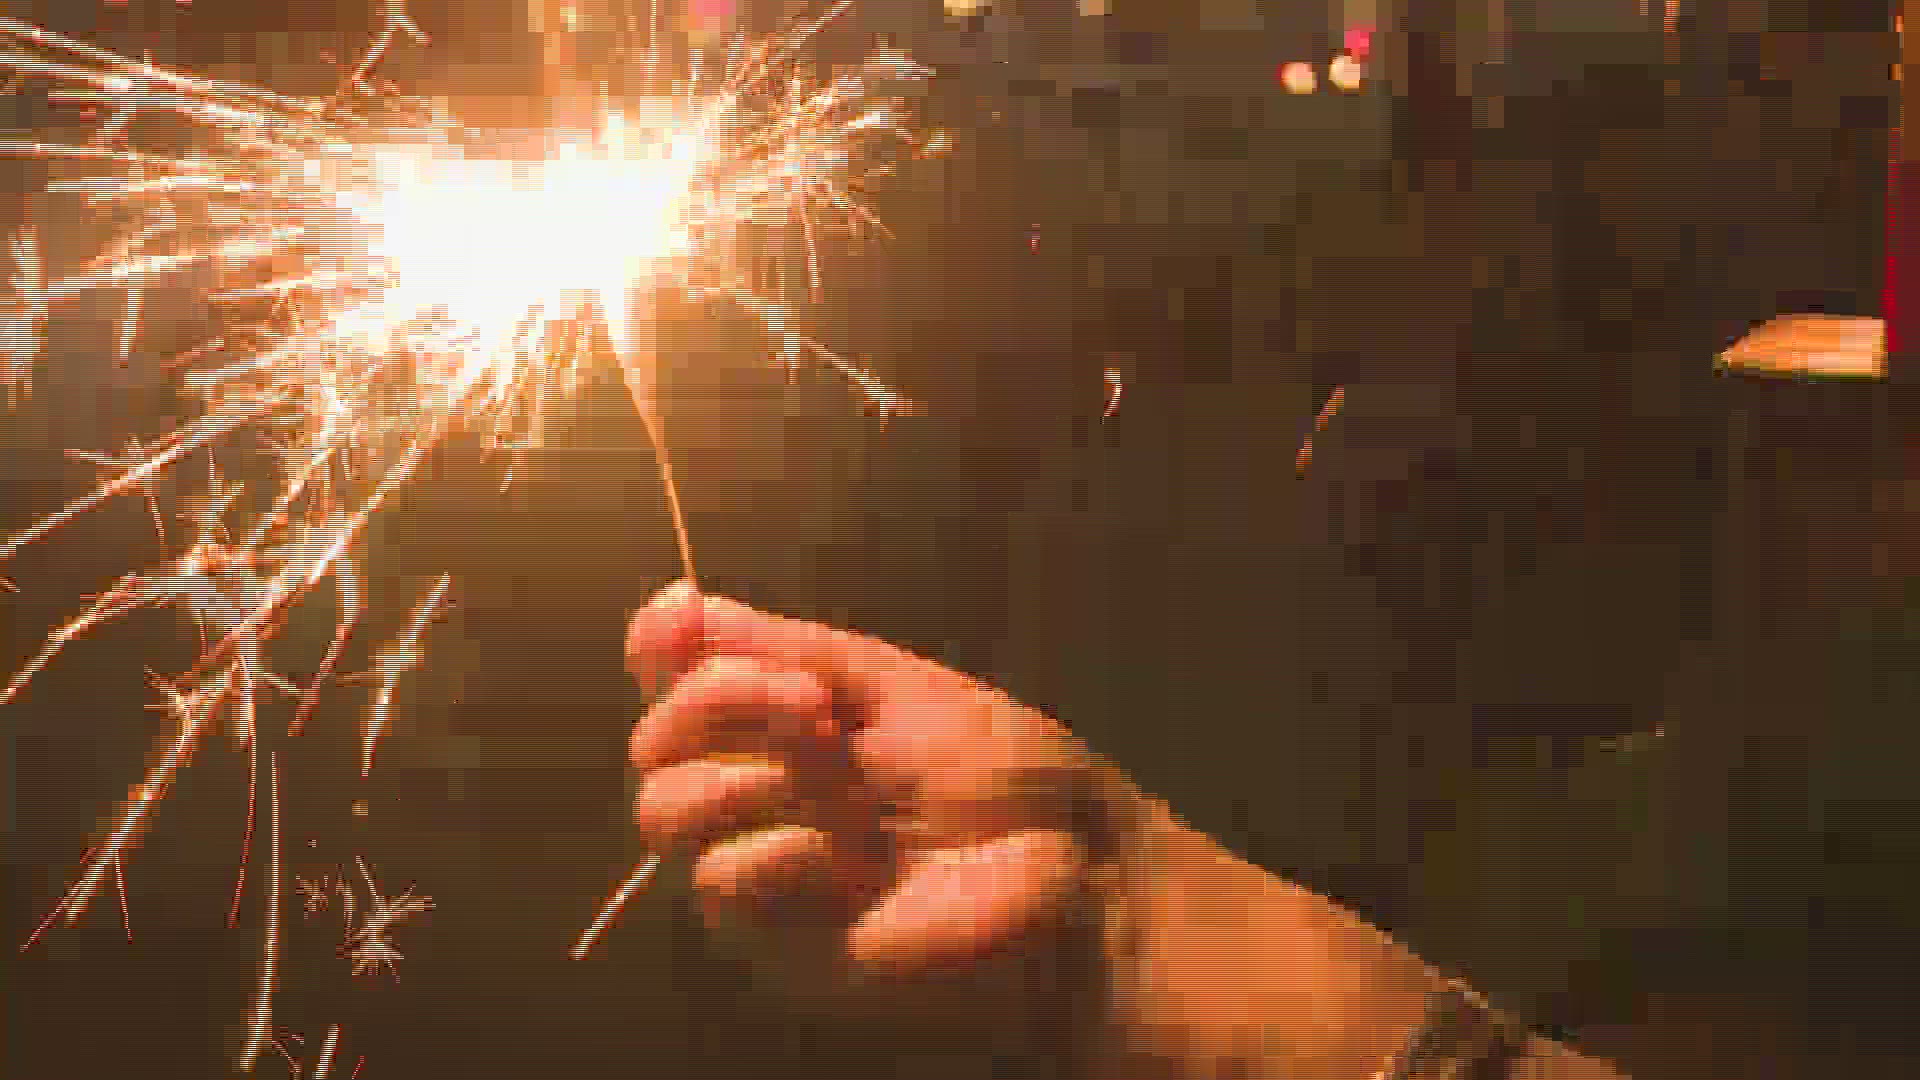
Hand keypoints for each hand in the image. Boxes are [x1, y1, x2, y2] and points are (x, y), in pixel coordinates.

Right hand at [624, 580, 1102, 1010]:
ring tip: (833, 771)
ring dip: (745, 775)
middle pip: (655, 741)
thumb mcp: (896, 686)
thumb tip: (683, 606)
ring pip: (666, 810)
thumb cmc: (1010, 777)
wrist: (1077, 874)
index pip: (675, 682)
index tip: (680, 617)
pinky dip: (781, 853)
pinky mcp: (777, 946)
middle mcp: (765, 794)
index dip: (660, 648)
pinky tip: (849, 859)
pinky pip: (721, 881)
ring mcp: (768, 870)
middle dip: (717, 700)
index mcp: (790, 727)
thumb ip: (784, 648)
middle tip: (809, 701)